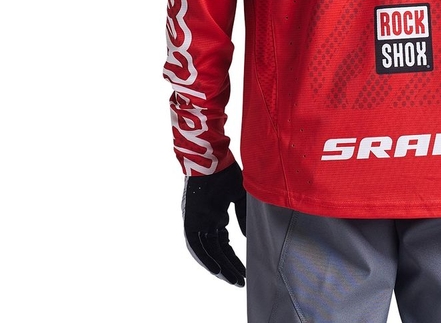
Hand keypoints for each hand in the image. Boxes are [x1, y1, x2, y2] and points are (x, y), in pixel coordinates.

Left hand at [182, 161, 246, 285]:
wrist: (211, 158)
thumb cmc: (226, 172)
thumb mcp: (240, 195)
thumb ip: (244, 216)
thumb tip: (249, 237)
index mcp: (215, 217)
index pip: (223, 245)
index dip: (233, 259)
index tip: (244, 271)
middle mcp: (204, 223)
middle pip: (216, 252)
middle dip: (228, 268)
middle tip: (240, 281)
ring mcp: (197, 222)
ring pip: (206, 251)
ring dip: (219, 266)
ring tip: (232, 279)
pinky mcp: (191, 220)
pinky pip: (195, 244)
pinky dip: (204, 257)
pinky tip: (215, 269)